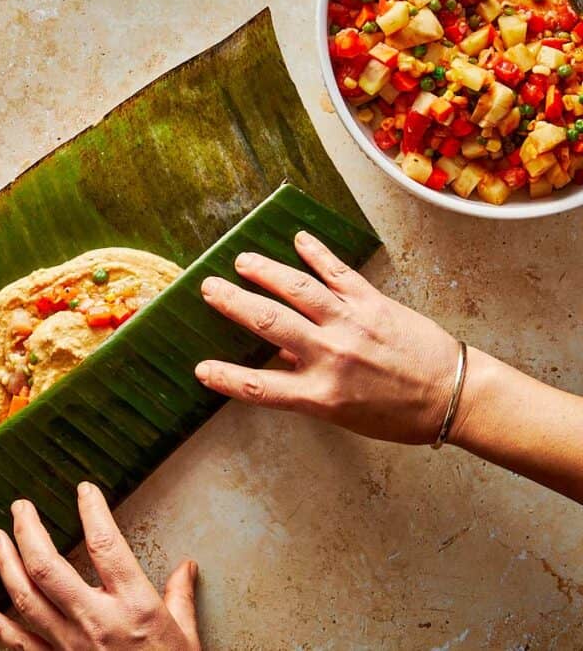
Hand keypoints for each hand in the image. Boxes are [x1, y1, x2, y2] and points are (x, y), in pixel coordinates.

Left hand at [0, 481, 200, 649]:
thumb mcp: (187, 636)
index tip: (84, 489)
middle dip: (28, 532)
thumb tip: (186, 567)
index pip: (106, 545)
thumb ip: (180, 597)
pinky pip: (23, 646)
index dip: (92, 511)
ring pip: (27, 599)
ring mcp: (72, 647)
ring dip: (5, 565)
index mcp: (134, 606)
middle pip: (49, 567)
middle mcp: (97, 622)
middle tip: (20, 507)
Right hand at [195, 231, 458, 444]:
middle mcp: (332, 356)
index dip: (225, 378)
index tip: (201, 368)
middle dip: (234, 303)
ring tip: (241, 260)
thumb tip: (280, 360)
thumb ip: (308, 387)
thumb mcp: (345, 414)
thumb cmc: (399, 413)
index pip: (260, 387)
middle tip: (209, 288)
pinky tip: (298, 239)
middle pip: (270, 324)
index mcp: (322, 394)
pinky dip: (316, 253)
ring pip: (299, 290)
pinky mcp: (373, 303)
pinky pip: (338, 273)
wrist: (453, 396)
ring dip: (266, 272)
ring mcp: (352, 324)